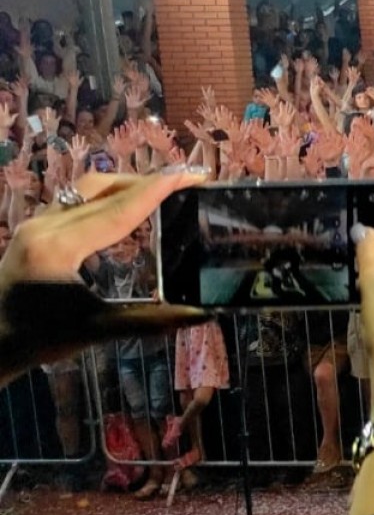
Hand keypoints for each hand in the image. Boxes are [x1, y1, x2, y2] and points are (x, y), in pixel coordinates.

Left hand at [0, 167, 210, 378]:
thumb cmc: (36, 339)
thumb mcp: (95, 331)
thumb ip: (149, 321)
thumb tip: (200, 314)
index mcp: (60, 247)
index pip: (118, 211)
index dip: (156, 191)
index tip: (189, 174)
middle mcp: (45, 226)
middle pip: (102, 189)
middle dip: (145, 181)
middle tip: (185, 179)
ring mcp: (35, 225)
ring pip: (84, 189)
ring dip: (124, 184)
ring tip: (159, 189)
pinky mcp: (32, 231)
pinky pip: (73, 201)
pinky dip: (104, 197)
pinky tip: (122, 208)